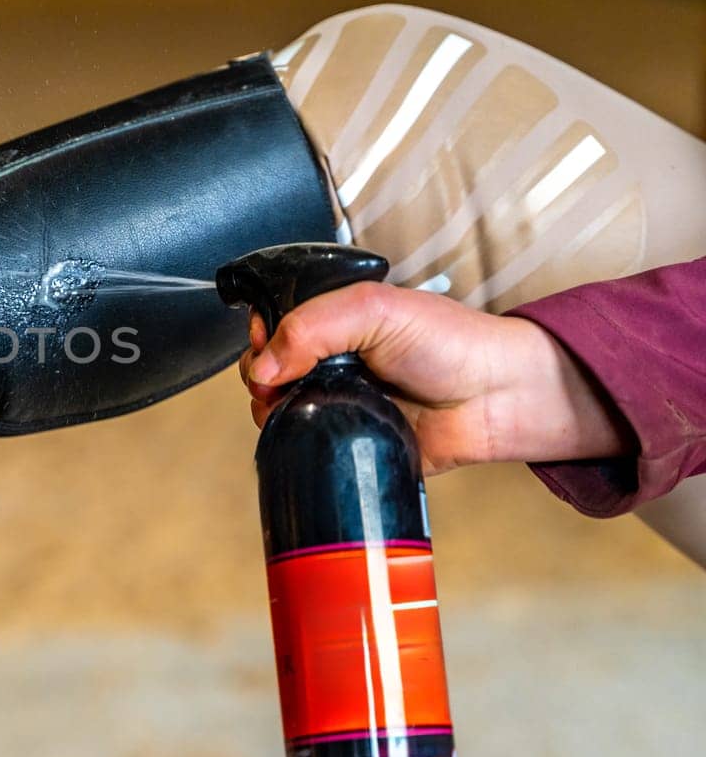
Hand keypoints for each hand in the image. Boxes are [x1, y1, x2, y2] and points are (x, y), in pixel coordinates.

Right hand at [237, 282, 629, 475]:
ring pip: (279, 409)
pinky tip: (302, 438)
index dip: (260, 335)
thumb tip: (265, 365)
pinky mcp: (348, 441)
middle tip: (276, 383)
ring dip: (272, 412)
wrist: (495, 397)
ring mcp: (338, 401)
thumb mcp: (377, 310)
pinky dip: (295, 444)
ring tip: (289, 412)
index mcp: (335, 322)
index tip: (264, 344)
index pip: (274, 324)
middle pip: (268, 369)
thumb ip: (314, 326)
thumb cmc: (450, 342)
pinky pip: (307, 447)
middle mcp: (331, 361)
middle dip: (261, 377)